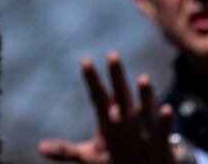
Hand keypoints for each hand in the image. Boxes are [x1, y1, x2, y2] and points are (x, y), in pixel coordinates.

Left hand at [38, 52, 176, 163]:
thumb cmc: (116, 158)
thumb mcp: (89, 156)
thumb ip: (66, 150)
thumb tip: (39, 148)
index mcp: (108, 118)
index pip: (98, 95)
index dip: (92, 79)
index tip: (85, 61)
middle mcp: (126, 118)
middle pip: (120, 94)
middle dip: (117, 76)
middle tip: (112, 55)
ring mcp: (143, 127)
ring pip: (144, 107)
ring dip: (145, 94)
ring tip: (143, 78)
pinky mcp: (159, 141)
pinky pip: (163, 130)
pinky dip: (165, 120)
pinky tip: (167, 109)